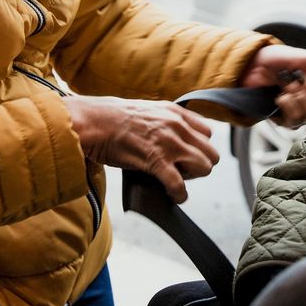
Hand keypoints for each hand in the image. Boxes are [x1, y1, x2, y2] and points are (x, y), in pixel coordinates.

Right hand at [63, 95, 218, 202]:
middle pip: (211, 153)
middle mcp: (178, 126)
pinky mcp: (156, 161)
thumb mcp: (149, 109)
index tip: (187, 154)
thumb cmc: (114, 118)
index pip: (208, 132)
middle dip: (199, 165)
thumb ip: (167, 121)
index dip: (199, 146)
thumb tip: (175, 136)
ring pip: (204, 167)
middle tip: (182, 170)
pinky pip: (179, 185)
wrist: (94, 122)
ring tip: (176, 180)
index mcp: (176, 112)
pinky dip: (179, 195)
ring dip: (193, 178)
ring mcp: (169, 144)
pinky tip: (174, 196)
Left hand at [238, 45, 305, 126]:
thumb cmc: (276, 60)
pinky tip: (281, 95)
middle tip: (303, 79)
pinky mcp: (285, 120)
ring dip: (299, 96)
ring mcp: (301, 112)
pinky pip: (295, 120)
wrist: (251, 65)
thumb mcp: (303, 58)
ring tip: (288, 85)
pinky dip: (288, 105)